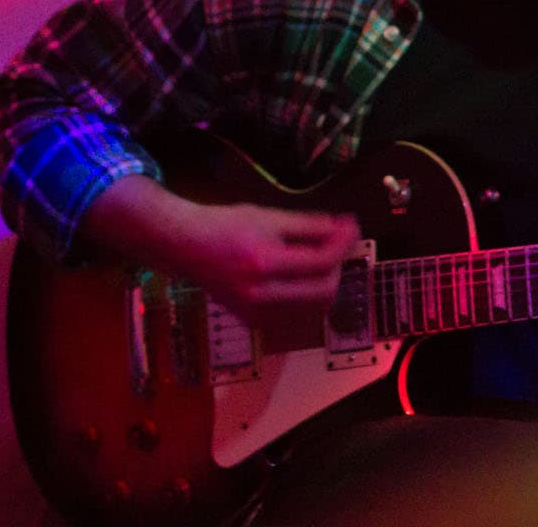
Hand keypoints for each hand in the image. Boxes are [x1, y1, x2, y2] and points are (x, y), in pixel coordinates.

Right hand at [167, 201, 360, 323]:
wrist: (185, 246)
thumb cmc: (225, 226)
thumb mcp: (269, 216)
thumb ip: (310, 226)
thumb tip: (345, 229)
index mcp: (263, 263)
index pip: (322, 262)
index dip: (344, 243)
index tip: (352, 226)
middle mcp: (259, 294)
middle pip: (325, 290)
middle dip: (339, 264)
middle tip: (339, 242)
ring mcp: (256, 313)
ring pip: (314, 305)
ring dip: (326, 279)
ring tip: (319, 254)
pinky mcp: (254, 322)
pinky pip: (296, 312)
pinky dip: (307, 293)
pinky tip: (300, 273)